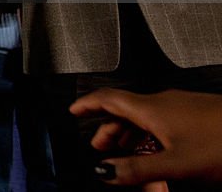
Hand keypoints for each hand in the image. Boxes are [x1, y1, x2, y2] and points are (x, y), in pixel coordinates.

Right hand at [70, 88, 221, 185]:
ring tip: (126, 153)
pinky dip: (149, 135)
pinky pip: (162, 120)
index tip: (73, 111)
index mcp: (152, 108)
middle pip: (125, 110)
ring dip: (129, 134)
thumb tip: (105, 172)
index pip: (108, 98)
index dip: (87, 104)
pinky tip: (159, 152)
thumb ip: (138, 169)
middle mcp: (164, 102)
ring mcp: (182, 107)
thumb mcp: (177, 165)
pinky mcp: (197, 115)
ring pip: (145, 116)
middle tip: (99, 147)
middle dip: (108, 129)